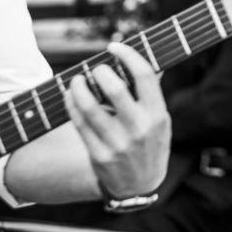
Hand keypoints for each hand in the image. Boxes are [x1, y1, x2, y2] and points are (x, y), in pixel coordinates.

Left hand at [64, 42, 170, 197]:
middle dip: (101, 72)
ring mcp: (118, 143)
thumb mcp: (161, 120)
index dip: (127, 55)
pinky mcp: (99, 155)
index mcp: (157, 114)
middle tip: (96, 68)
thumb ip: (151, 93)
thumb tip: (145, 57)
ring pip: (91, 108)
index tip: (114, 46)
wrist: (139, 185)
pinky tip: (70, 97)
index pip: (144, 75)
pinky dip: (72, 106)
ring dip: (79, 88)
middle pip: (116, 89)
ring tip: (76, 80)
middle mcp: (139, 128)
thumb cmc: (150, 144)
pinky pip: (80, 125)